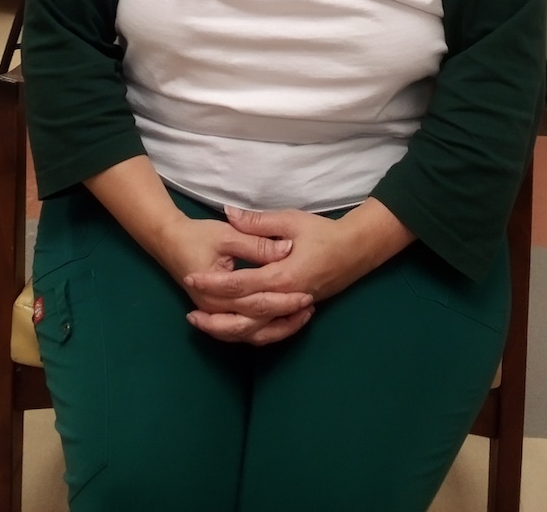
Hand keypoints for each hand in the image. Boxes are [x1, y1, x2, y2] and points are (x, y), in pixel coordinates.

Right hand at [156, 211, 315, 346]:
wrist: (169, 242)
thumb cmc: (198, 236)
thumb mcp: (227, 234)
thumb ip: (256, 243)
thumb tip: (287, 248)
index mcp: (217, 291)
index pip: (256, 301)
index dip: (283, 299)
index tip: (307, 292)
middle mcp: (215, 310)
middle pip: (256, 322)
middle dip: (285, 317)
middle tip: (310, 305)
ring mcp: (216, 315)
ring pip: (251, 334)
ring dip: (278, 329)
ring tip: (303, 316)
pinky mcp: (219, 314)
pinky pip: (245, 332)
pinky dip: (265, 330)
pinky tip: (285, 321)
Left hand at [183, 200, 414, 342]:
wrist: (355, 250)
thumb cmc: (323, 233)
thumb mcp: (291, 220)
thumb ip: (258, 222)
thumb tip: (228, 213)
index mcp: (282, 276)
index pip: (241, 284)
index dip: (214, 281)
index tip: (191, 277)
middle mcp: (286, 298)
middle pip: (245, 317)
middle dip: (216, 317)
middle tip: (190, 315)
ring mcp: (292, 309)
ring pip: (257, 331)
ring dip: (230, 331)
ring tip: (206, 326)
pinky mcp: (295, 311)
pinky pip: (270, 331)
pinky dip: (250, 333)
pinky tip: (234, 328)